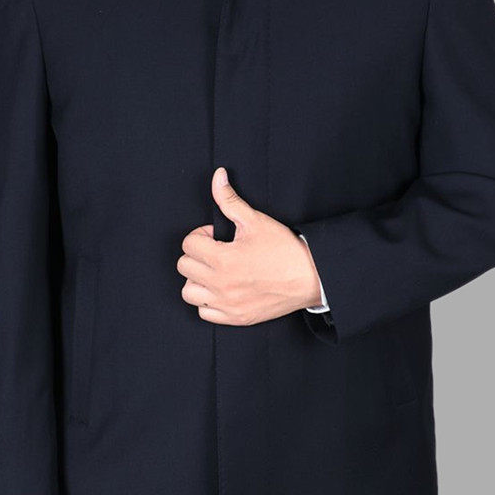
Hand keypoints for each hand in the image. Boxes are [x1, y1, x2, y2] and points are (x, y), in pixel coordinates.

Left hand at [178, 167, 322, 324]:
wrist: (310, 277)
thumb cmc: (285, 249)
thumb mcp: (255, 220)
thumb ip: (229, 199)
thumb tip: (217, 177)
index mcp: (222, 259)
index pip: (188, 244)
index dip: (202, 235)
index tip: (217, 237)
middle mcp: (220, 284)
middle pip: (184, 266)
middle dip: (197, 254)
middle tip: (216, 251)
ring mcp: (227, 304)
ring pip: (189, 292)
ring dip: (197, 279)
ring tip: (214, 271)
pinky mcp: (235, 318)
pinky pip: (204, 313)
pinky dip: (208, 301)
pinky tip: (222, 289)